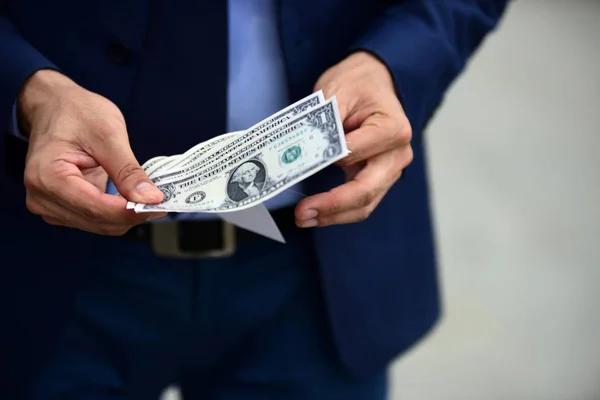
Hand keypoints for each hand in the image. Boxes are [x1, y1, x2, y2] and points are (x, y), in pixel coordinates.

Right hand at [21, 69, 166, 234]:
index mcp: (48, 176)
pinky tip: (129, 197)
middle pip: (98, 221)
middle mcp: (42, 196)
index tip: (159, 205)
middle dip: (131, 214)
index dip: (130, 211)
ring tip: (146, 196)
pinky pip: (94, 219)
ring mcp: (49, 204)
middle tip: (160, 201)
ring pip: (98, 224)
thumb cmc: (76, 113)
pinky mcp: (60, 207)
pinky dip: (116, 212)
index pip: (95, 208)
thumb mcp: (109, 135)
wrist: (54, 106)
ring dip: (125, 215)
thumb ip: (128, 171)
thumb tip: (150, 198)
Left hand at [295, 51, 412, 226]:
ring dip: (334, 216)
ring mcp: (389, 170)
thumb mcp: (338, 89)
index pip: (355, 153)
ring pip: (364, 204)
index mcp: (392, 129)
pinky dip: (339, 212)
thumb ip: (326, 120)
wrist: (375, 82)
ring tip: (304, 218)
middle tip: (302, 213)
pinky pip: (361, 202)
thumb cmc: (359, 83)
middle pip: (365, 190)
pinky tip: (317, 214)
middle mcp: (397, 155)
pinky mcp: (378, 179)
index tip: (299, 166)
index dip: (327, 161)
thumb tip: (310, 150)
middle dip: (332, 206)